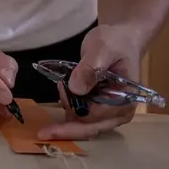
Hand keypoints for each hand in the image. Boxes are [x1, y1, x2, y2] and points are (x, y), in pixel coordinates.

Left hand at [38, 25, 141, 140]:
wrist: (120, 39)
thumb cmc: (115, 42)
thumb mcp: (102, 49)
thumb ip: (90, 68)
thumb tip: (76, 89)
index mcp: (125, 100)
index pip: (96, 118)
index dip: (75, 110)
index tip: (61, 89)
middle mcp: (120, 112)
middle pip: (90, 129)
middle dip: (66, 128)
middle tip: (43, 129)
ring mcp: (109, 113)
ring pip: (84, 127)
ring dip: (67, 116)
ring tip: (60, 87)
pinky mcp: (99, 109)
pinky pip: (82, 119)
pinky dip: (69, 111)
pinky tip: (62, 93)